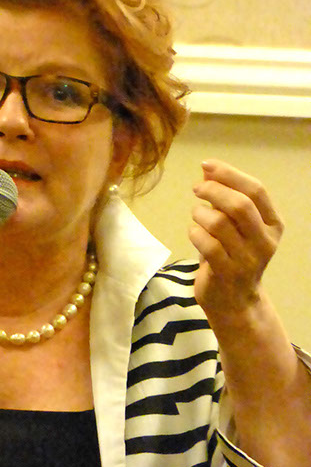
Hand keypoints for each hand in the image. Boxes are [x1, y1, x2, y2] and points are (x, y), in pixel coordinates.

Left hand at [189, 159, 283, 319]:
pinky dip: (194, 233)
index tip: (207, 165)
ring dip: (200, 213)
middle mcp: (265, 242)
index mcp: (272, 224)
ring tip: (197, 215)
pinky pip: (206, 244)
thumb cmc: (232, 254)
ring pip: (219, 223)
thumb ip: (225, 198)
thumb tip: (207, 169)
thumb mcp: (236, 226)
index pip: (256, 190)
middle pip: (240, 205)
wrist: (234, 301)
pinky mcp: (227, 273)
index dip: (229, 174)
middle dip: (213, 190)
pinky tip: (194, 234)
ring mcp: (247, 259)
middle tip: (197, 188)